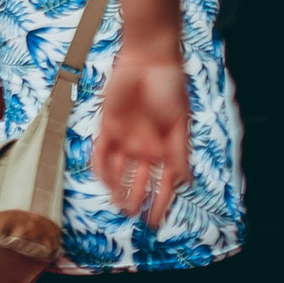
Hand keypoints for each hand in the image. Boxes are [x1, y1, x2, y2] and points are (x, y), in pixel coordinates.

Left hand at [94, 49, 194, 225]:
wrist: (148, 60)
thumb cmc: (169, 88)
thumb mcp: (180, 122)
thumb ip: (179, 152)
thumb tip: (183, 182)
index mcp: (166, 148)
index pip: (163, 183)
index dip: (160, 203)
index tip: (155, 222)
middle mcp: (145, 147)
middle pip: (138, 181)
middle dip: (135, 199)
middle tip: (131, 216)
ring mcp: (125, 138)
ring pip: (118, 171)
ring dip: (117, 188)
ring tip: (116, 206)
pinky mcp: (107, 126)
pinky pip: (101, 152)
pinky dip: (100, 167)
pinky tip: (101, 181)